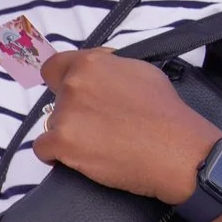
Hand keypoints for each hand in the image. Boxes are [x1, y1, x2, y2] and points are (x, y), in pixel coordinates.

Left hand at [33, 49, 221, 202]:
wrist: (177, 151)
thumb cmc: (166, 114)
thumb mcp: (141, 71)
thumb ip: (109, 68)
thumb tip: (96, 70)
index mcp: (90, 64)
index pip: (53, 67)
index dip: (61, 82)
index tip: (69, 94)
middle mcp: (74, 84)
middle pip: (56, 100)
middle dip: (73, 111)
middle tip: (100, 125)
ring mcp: (65, 114)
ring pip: (52, 125)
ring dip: (69, 134)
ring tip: (100, 143)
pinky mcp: (62, 143)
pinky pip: (44, 149)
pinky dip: (57, 155)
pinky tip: (80, 157)